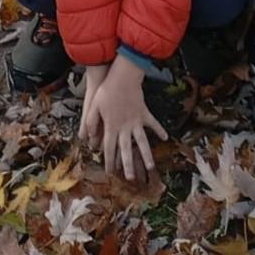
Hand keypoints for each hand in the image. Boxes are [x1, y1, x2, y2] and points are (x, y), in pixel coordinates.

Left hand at [83, 54, 164, 179]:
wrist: (123, 76)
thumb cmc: (107, 91)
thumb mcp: (94, 106)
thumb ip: (91, 123)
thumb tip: (89, 137)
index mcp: (111, 127)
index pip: (109, 149)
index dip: (109, 162)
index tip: (110, 173)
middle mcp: (125, 127)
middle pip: (126, 150)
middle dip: (128, 165)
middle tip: (130, 178)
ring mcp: (136, 121)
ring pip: (142, 141)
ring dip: (146, 154)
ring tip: (151, 167)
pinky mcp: (144, 113)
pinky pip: (152, 123)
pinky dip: (159, 130)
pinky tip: (165, 137)